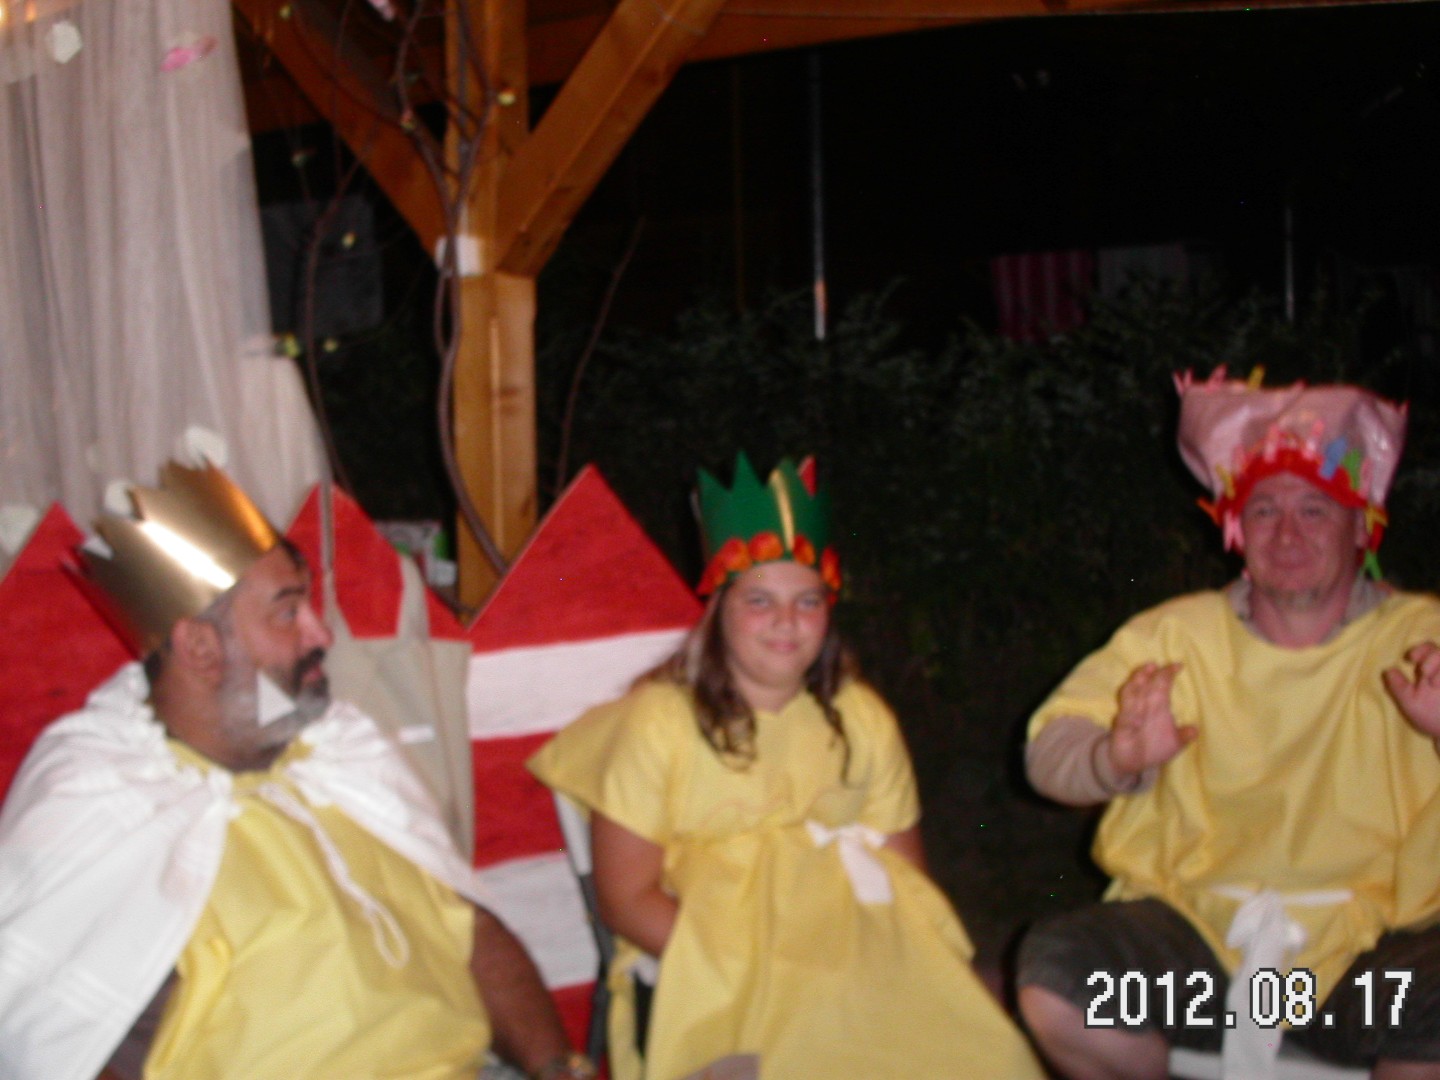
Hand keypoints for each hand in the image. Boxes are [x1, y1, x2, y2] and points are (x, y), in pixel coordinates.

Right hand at [1107, 662, 1195, 778]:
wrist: (1132, 763)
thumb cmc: (1153, 747)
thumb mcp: (1173, 743)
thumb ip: (1183, 736)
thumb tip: (1195, 730)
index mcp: (1158, 706)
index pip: (1162, 686)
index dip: (1168, 676)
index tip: (1178, 665)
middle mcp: (1144, 706)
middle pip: (1146, 686)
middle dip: (1149, 675)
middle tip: (1154, 664)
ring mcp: (1132, 714)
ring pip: (1132, 695)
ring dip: (1136, 684)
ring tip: (1142, 674)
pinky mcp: (1122, 725)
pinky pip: (1126, 715)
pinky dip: (1129, 710)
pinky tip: (1134, 708)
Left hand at [1383, 641, 1439, 737]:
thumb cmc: (1430, 716)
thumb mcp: (1410, 702)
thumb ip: (1398, 686)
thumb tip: (1387, 670)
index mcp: (1430, 671)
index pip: (1427, 649)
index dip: (1420, 649)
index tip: (1410, 659)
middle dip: (1431, 658)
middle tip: (1423, 673)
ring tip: (1434, 684)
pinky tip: (1439, 685)